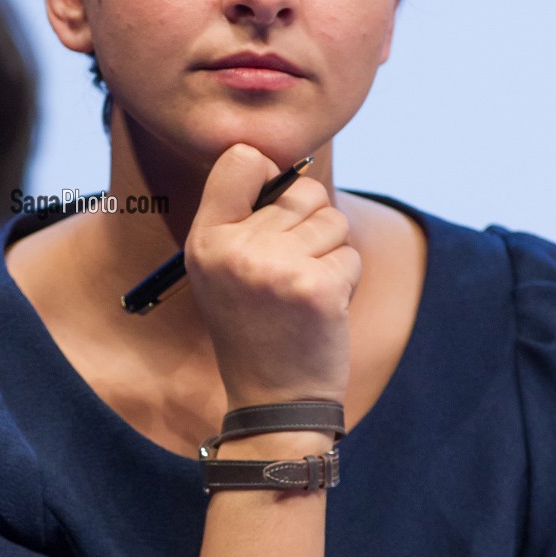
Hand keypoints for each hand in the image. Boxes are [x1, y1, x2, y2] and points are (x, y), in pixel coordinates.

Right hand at [185, 145, 359, 409]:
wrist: (273, 398)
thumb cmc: (254, 325)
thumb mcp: (221, 269)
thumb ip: (242, 216)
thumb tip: (285, 164)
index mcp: (205, 239)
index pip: (242, 158)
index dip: (268, 174)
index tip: (271, 208)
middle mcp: (235, 248)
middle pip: (302, 191)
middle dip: (310, 225)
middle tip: (289, 272)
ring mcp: (276, 268)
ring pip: (333, 221)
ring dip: (330, 253)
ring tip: (303, 291)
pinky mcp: (316, 288)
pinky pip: (350, 255)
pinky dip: (346, 280)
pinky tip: (321, 310)